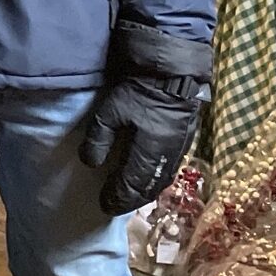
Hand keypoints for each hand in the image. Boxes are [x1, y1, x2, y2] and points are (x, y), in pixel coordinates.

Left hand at [79, 22, 212, 215]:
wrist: (173, 70)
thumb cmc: (138, 90)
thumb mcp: (110, 112)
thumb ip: (99, 139)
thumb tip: (90, 163)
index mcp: (150, 152)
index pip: (132, 184)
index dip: (118, 197)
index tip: (104, 205)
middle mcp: (168, 156)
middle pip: (150, 187)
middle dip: (132, 199)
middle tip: (116, 205)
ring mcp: (180, 148)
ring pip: (163, 179)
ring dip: (146, 191)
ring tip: (131, 197)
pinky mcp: (185, 139)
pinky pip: (171, 168)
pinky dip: (158, 179)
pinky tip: (150, 178)